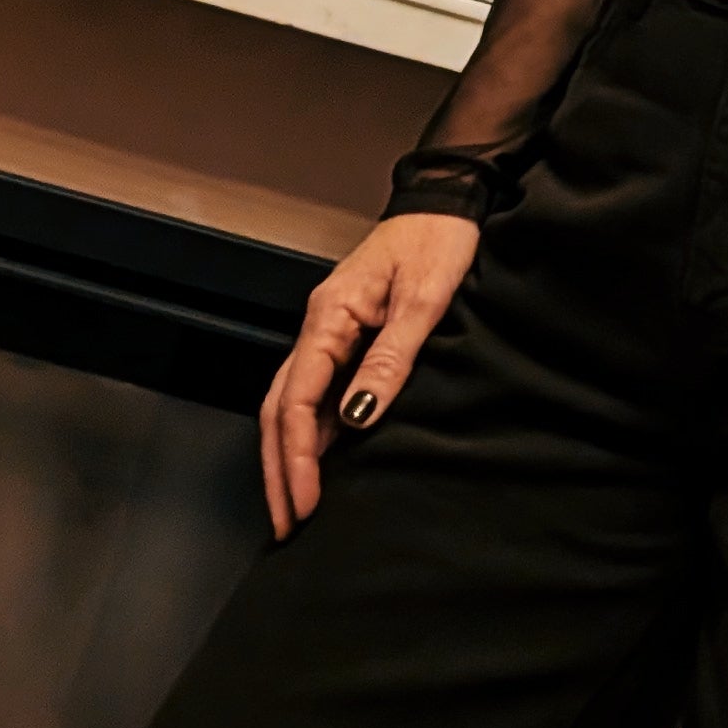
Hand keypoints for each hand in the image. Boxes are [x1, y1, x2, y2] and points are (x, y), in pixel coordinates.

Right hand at [258, 211, 479, 537]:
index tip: (306, 504)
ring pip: (293, 404)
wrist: (448, 202)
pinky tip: (322, 463)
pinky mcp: (348, 336)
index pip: (295, 400)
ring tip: (296, 507)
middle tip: (288, 525)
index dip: (297, 457)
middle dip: (280, 469)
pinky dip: (312, 433)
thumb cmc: (438, 241)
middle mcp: (319, 327)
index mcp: (329, 317)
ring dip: (290, 456)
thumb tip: (356, 419)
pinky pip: (319, 392)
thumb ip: (390, 360)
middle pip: (279, 409)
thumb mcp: (423, 301)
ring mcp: (331, 332)